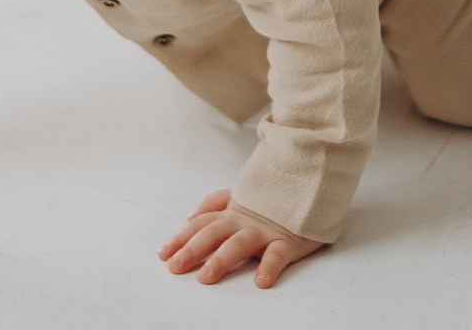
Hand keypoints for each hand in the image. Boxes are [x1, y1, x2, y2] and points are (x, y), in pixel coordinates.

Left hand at [158, 189, 324, 287]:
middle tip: (175, 267)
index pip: (200, 224)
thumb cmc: (271, 202)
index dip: (181, 238)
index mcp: (231, 213)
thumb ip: (214, 203)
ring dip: (221, 260)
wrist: (308, 190)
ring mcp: (264, 231)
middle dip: (192, 250)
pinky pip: (277, 255)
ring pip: (239, 244)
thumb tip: (189, 217)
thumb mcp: (240, 197)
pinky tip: (261, 281)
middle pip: (213, 233)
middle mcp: (243, 221)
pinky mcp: (287, 241)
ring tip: (206, 277)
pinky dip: (269, 267)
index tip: (163, 254)